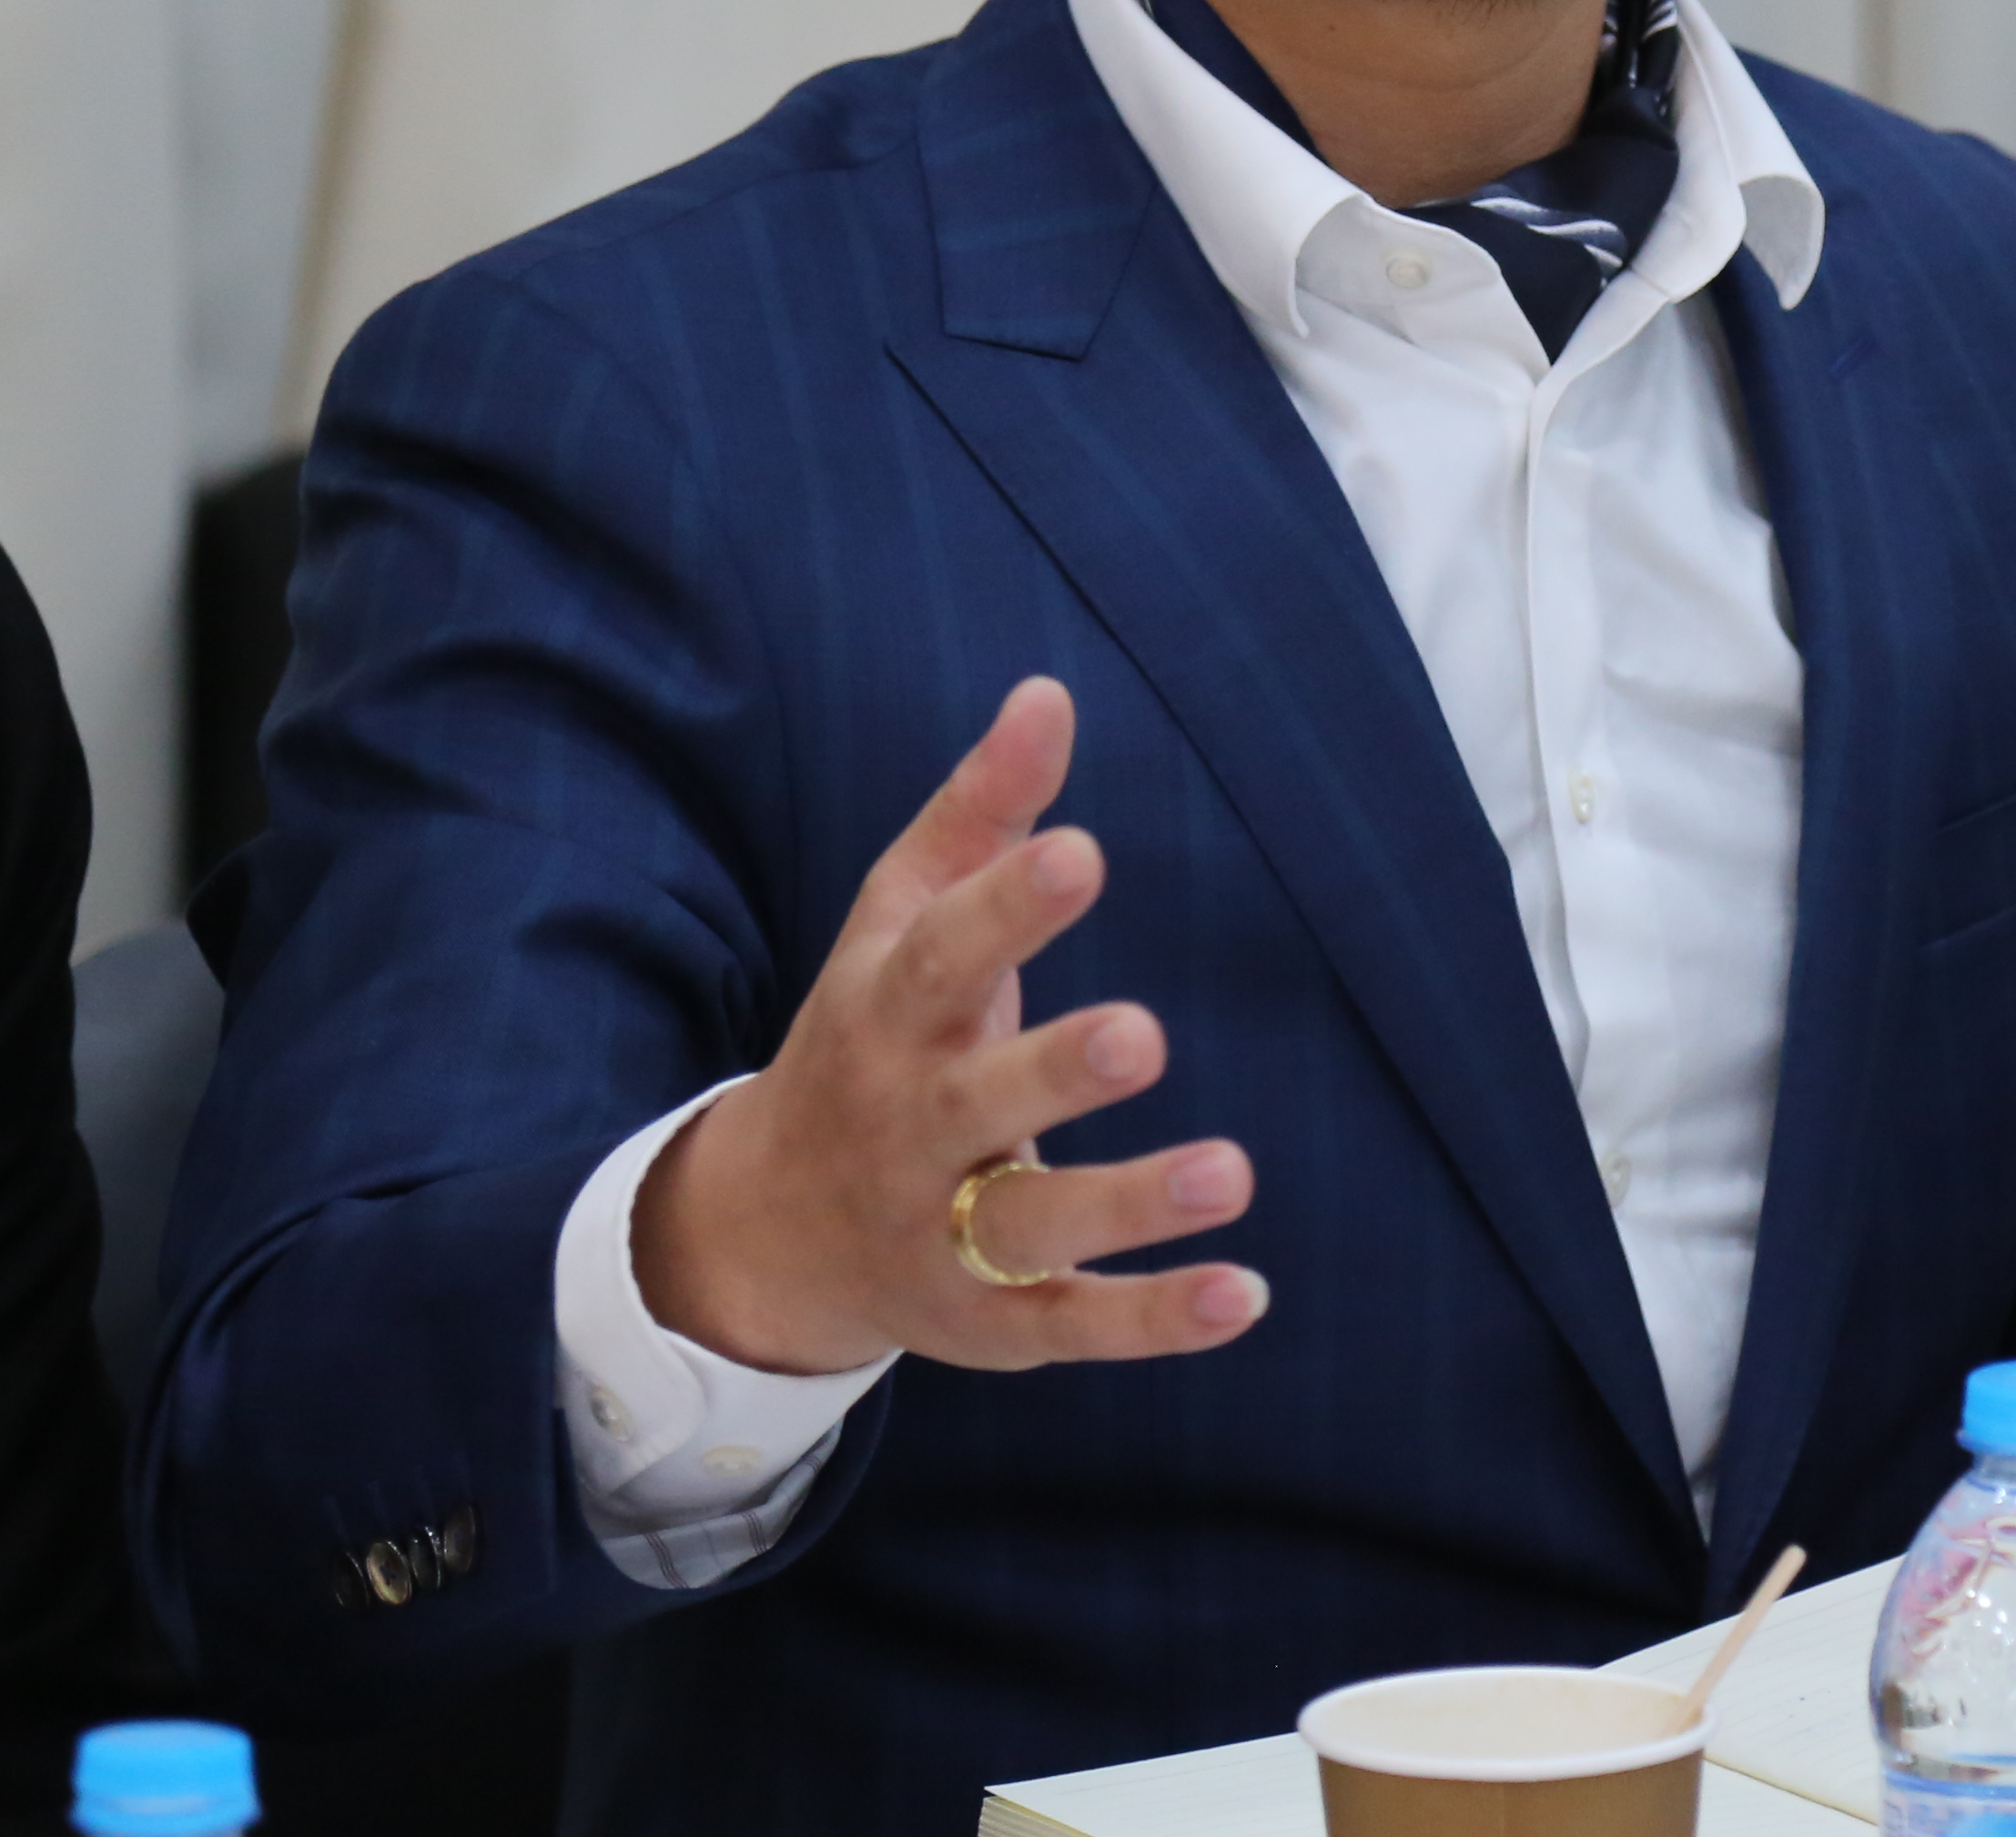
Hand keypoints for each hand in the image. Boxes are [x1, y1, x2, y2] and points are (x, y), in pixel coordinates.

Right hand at [630, 677, 1267, 1374]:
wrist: (768, 1229)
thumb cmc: (870, 1035)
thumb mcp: (899, 920)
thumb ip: (979, 813)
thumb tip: (1049, 692)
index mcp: (887, 1013)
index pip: (940, 955)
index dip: (1006, 909)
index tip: (1083, 852)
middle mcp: (907, 1124)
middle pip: (974, 1100)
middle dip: (1054, 1073)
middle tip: (1142, 1034)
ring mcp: (942, 1231)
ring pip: (1029, 1224)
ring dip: (1126, 1202)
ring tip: (1230, 1172)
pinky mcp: (989, 1319)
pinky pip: (1071, 1323)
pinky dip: (1154, 1318)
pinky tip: (1247, 1294)